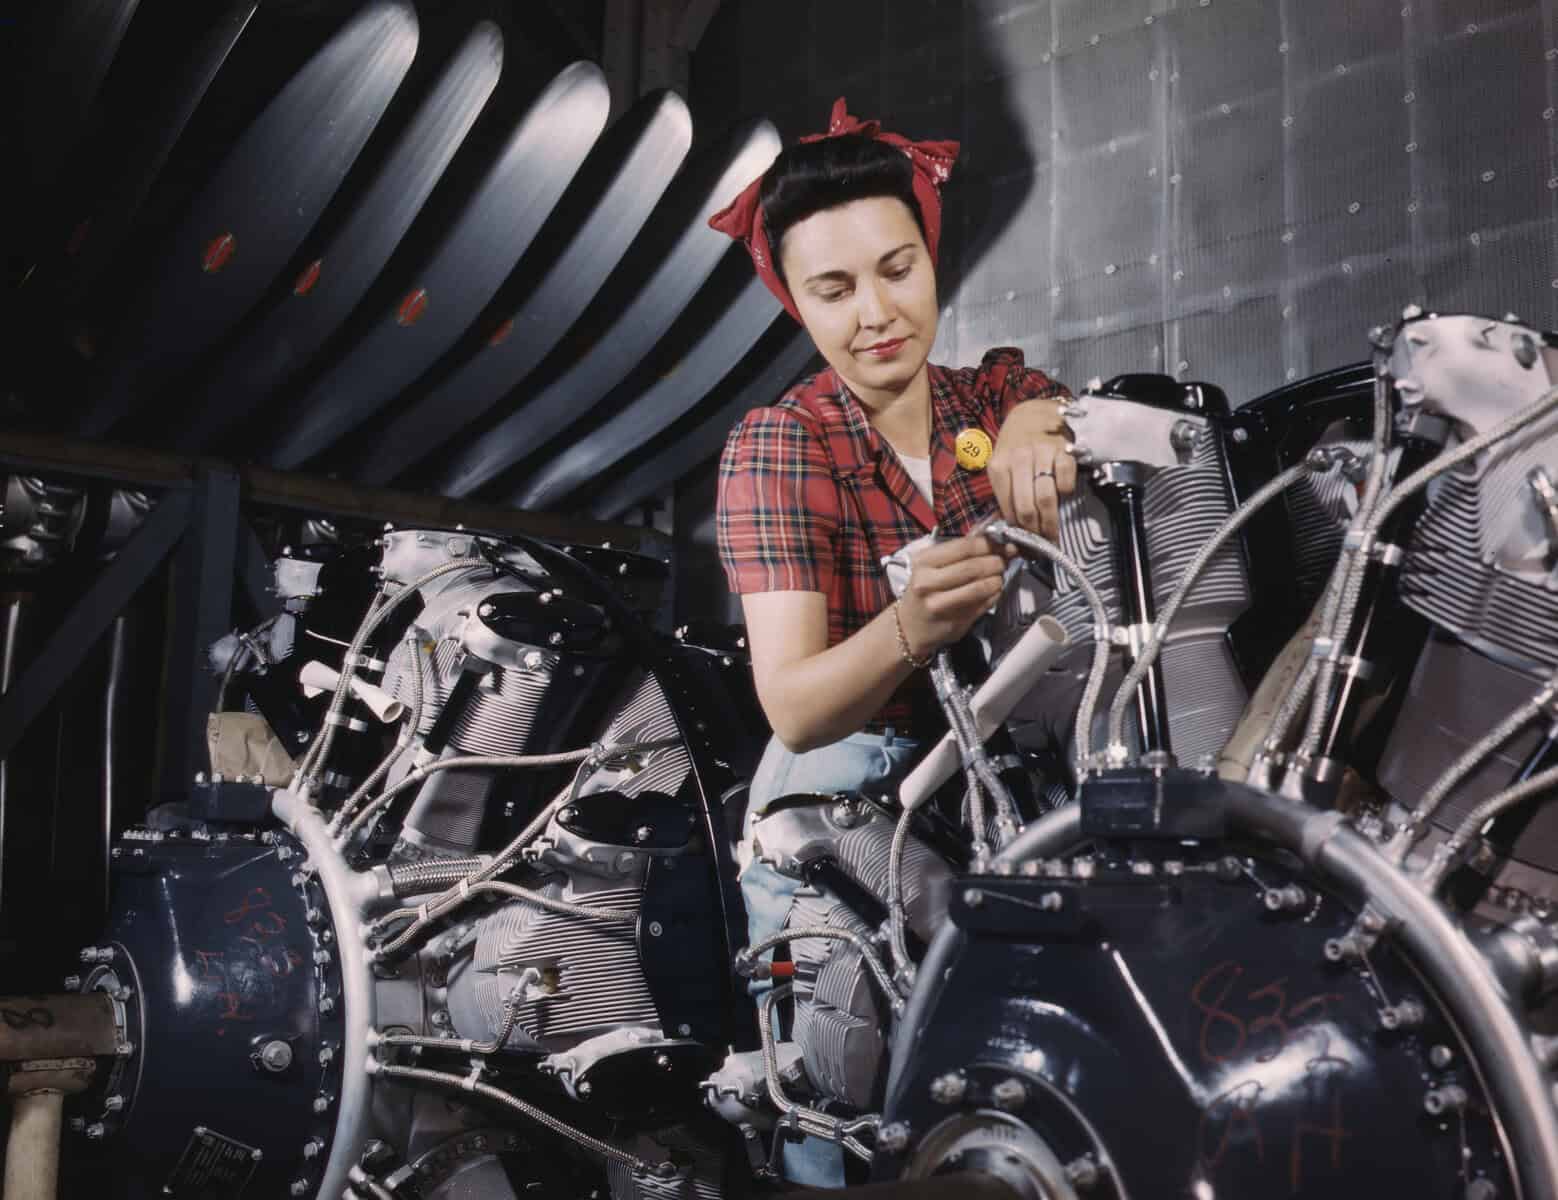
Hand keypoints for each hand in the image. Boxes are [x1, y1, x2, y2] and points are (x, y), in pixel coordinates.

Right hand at [896, 532, 1011, 658]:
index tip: (1001, 545)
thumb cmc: (925, 591)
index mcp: (923, 562)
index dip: (988, 544)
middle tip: (1002, 561)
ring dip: (997, 579)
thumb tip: (995, 542)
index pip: (964, 546)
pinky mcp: (954, 621)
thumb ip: (959, 553)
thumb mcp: (931, 566)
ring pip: (980, 586)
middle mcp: (927, 583)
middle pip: (973, 567)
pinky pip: (984, 604)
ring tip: (998, 577)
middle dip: (996, 562)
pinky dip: (995, 594)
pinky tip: (994, 591)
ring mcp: (940, 604)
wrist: (911, 627)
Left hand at [988, 399, 1076, 538]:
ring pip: (1047, 498)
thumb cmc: (1015, 446)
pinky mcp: (1064, 450)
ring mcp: (1043, 453)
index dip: (1016, 530)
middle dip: (1035, 531)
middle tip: (1040, 545)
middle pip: (1028, 507)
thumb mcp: (1001, 466)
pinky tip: (1062, 495)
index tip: (1023, 544)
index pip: (1008, 507)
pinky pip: (1066, 482)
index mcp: (999, 466)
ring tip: (1052, 534)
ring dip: (1050, 521)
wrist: (1033, 414)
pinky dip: (1065, 493)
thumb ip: (1006, 493)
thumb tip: (1013, 529)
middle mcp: (1019, 458)